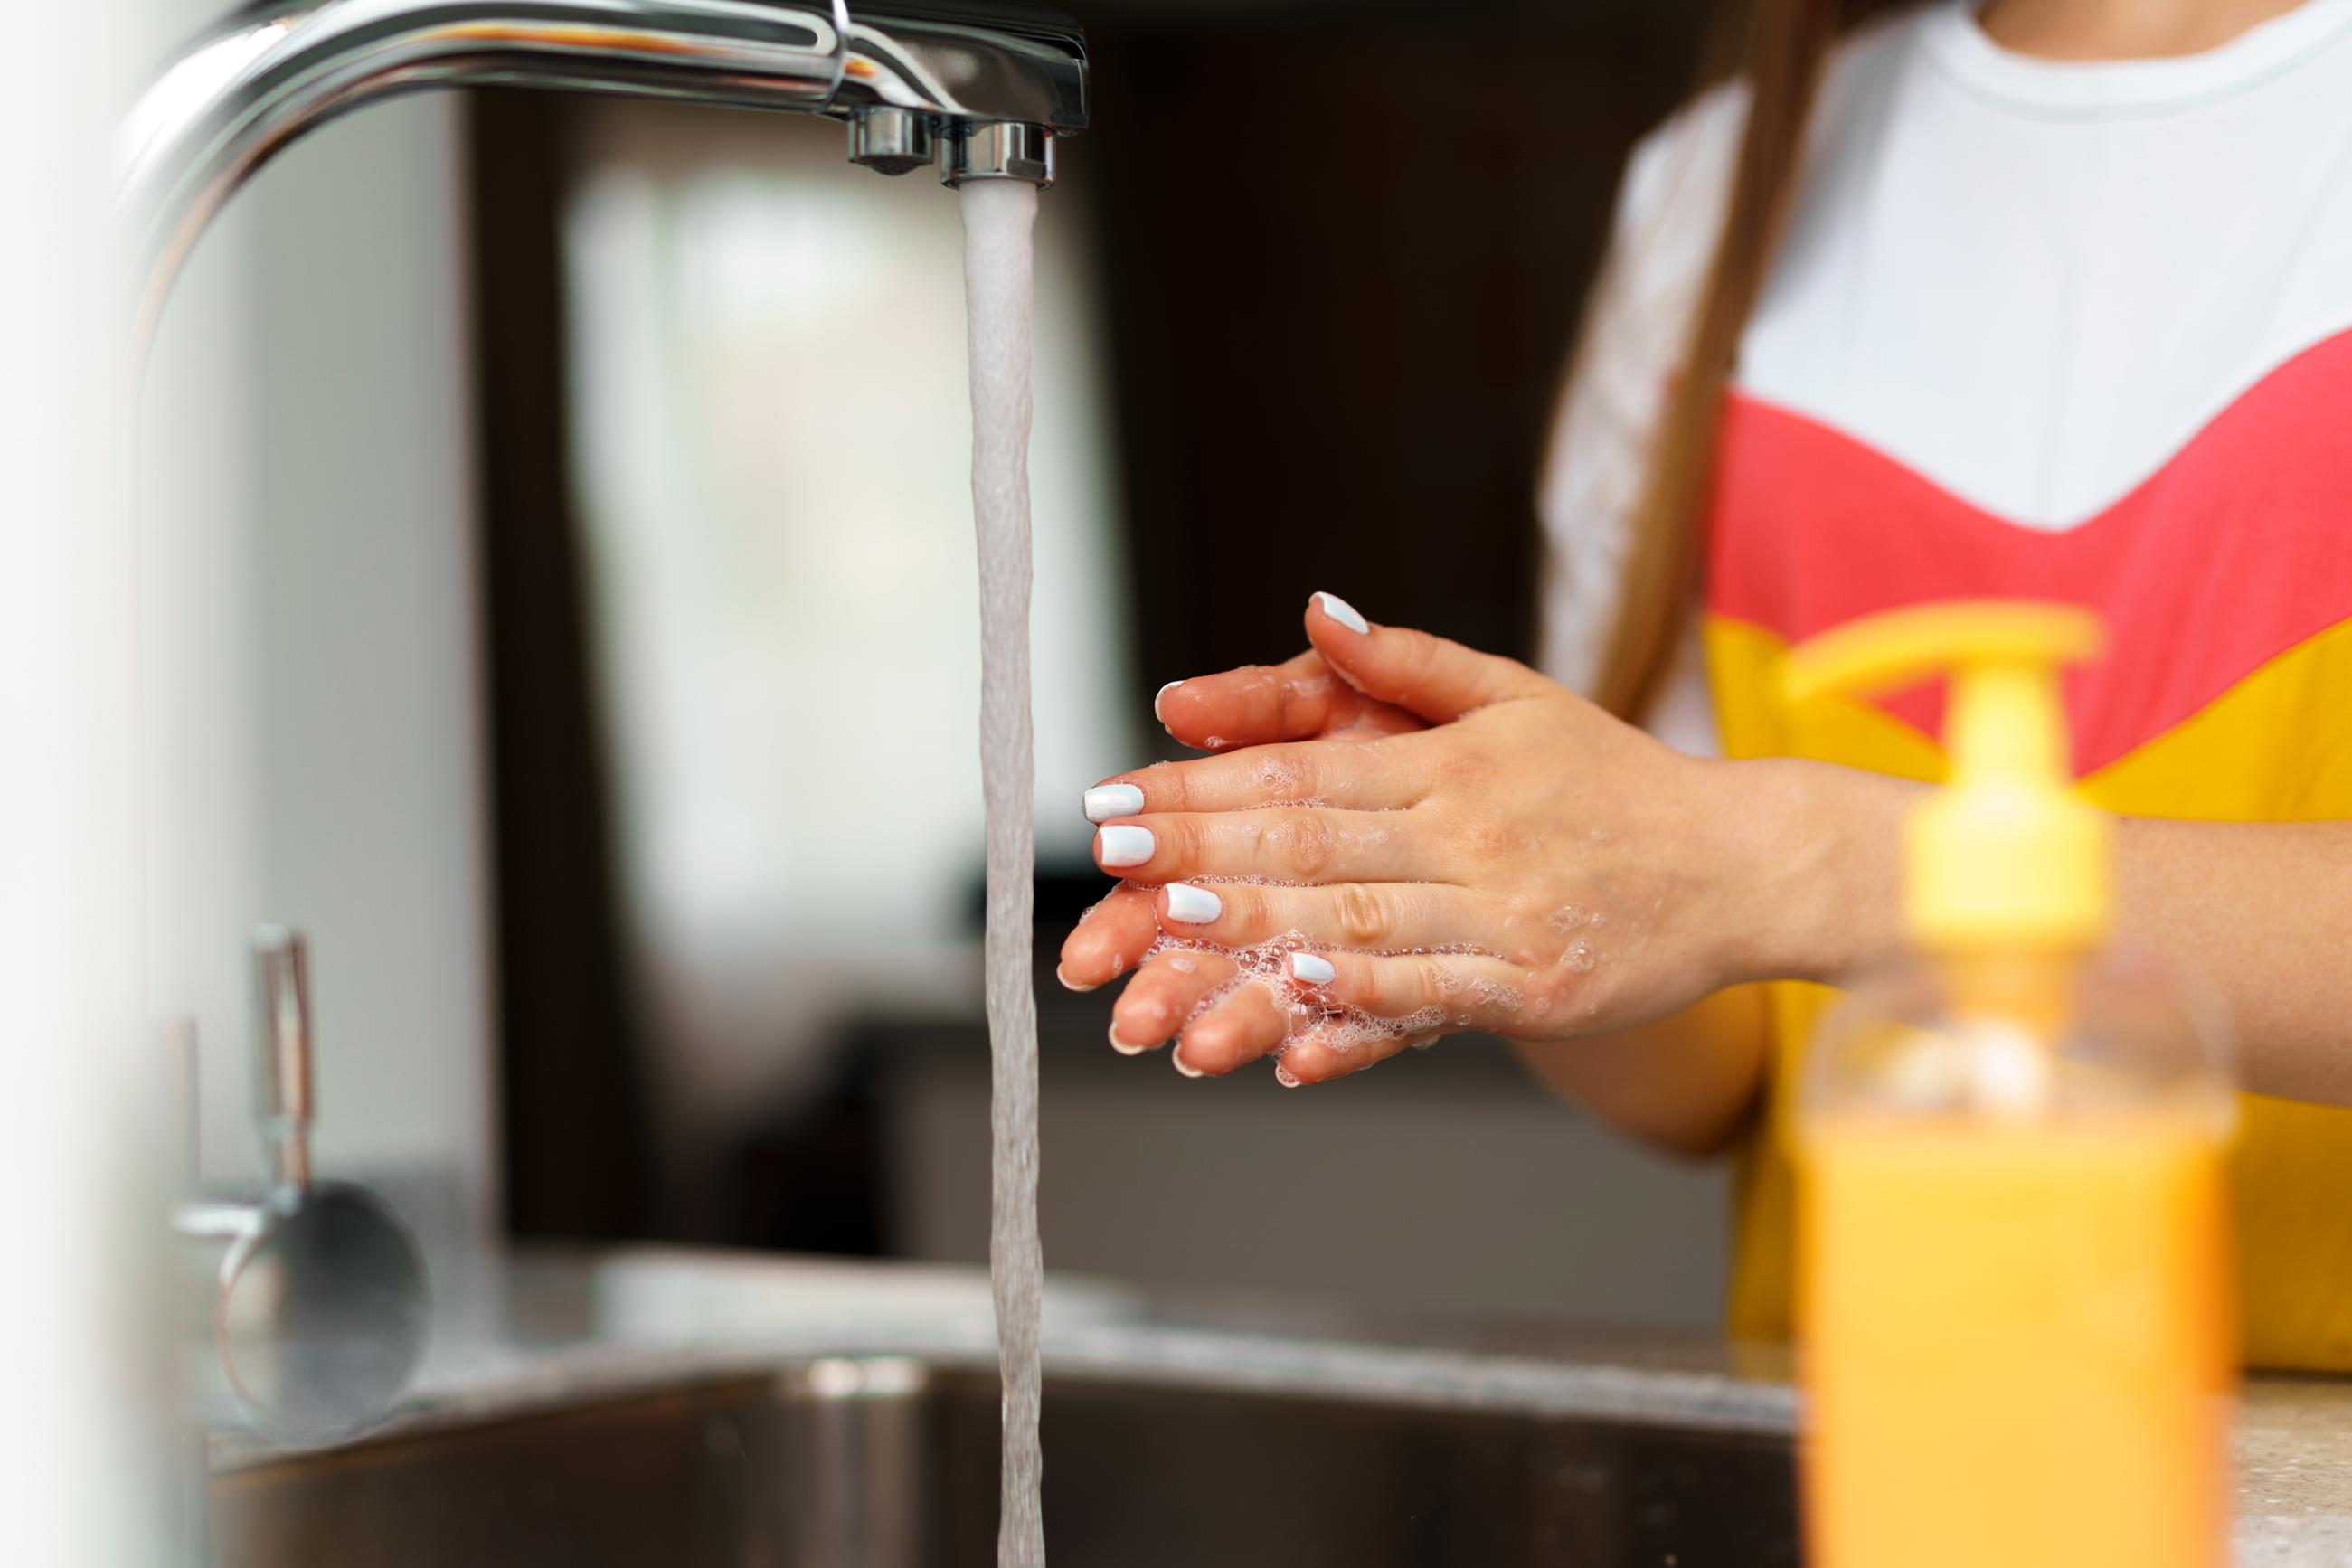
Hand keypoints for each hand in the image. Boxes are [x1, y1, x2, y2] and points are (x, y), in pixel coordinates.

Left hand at [1057, 594, 1905, 1085]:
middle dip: (1201, 853)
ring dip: (1259, 927)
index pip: (1299, 774)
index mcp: (1450, 762)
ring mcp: (1502, 915)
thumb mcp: (1516, 696)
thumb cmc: (1613, 781)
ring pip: (1361, 920)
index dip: (1199, 789)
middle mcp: (1468, 834)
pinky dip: (1363, 1002)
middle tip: (1112, 860)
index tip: (1114, 803)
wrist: (1742, 864)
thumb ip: (1407, 662)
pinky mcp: (1536, 989)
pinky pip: (1435, 997)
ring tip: (1173, 928)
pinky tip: (1296, 1005)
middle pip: (1313, 844)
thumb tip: (1314, 610)